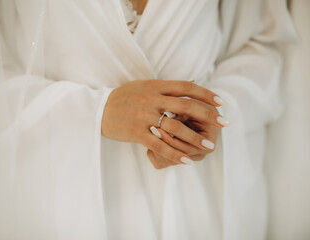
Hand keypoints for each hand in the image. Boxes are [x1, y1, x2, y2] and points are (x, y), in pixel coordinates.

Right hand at [101, 79, 225, 164]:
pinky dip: (174, 153)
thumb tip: (190, 82)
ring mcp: (143, 116)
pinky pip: (158, 144)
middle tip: (224, 122)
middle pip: (185, 105)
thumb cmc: (123, 98)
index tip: (220, 102)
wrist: (98, 109)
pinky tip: (186, 160)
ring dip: (194, 138)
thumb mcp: (143, 85)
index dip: (205, 93)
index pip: (186, 87)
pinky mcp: (136, 132)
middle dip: (208, 114)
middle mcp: (151, 98)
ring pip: (174, 127)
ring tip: (208, 146)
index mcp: (154, 86)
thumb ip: (165, 86)